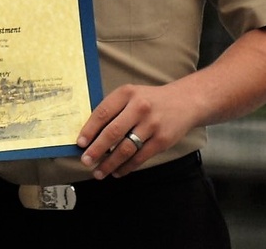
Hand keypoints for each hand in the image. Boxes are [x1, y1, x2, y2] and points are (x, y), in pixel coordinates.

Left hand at [76, 83, 192, 179]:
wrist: (185, 101)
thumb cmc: (151, 100)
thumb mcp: (132, 94)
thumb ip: (114, 109)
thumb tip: (91, 134)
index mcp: (127, 93)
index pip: (103, 113)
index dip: (89, 130)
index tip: (80, 143)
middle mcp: (139, 107)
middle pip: (112, 132)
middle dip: (96, 150)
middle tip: (85, 161)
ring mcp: (152, 124)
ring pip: (126, 148)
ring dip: (109, 163)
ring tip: (99, 172)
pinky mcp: (162, 140)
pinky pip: (140, 157)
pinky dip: (126, 167)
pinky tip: (117, 171)